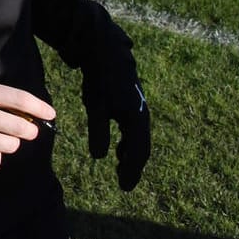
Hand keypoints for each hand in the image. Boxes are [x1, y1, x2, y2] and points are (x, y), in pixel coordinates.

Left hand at [83, 62, 149, 190]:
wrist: (106, 52)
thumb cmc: (100, 80)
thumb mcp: (96, 106)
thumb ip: (98, 132)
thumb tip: (99, 158)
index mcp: (136, 119)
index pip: (138, 152)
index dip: (132, 171)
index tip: (124, 186)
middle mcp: (142, 115)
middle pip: (141, 148)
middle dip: (133, 166)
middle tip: (125, 184)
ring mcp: (139, 109)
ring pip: (138, 138)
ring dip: (131, 155)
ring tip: (121, 168)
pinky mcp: (132, 104)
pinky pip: (134, 129)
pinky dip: (129, 142)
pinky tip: (118, 149)